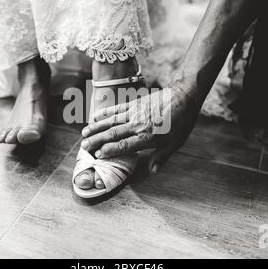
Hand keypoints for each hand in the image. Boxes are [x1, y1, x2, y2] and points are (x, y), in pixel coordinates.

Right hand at [80, 87, 199, 173]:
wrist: (184, 96)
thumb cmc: (182, 122)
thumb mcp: (175, 143)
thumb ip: (161, 157)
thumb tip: (152, 172)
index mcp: (147, 137)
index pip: (123, 146)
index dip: (109, 151)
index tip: (97, 155)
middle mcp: (138, 125)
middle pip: (113, 134)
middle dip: (96, 141)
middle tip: (84, 147)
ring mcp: (135, 112)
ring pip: (111, 121)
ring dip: (96, 127)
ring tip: (84, 133)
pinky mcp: (134, 104)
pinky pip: (116, 109)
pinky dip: (105, 112)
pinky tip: (95, 116)